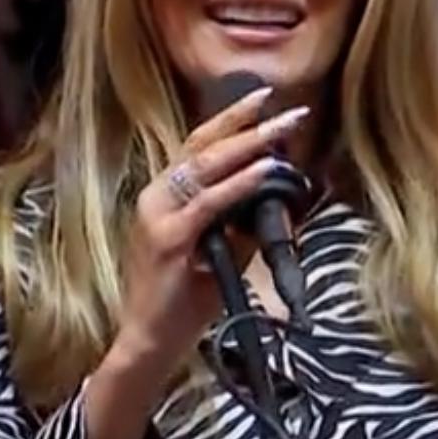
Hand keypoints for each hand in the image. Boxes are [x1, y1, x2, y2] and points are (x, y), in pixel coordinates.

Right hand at [110, 87, 312, 384]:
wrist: (150, 340)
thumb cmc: (183, 300)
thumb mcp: (220, 253)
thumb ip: (241, 223)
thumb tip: (277, 197)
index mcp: (165, 196)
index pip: (199, 145)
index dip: (232, 120)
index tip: (265, 98)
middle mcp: (156, 196)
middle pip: (202, 144)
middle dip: (247, 121)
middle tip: (287, 107)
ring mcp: (158, 215)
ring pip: (205, 166)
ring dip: (249, 143)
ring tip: (282, 127)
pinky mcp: (167, 238)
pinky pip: (209, 202)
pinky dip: (239, 183)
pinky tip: (265, 169)